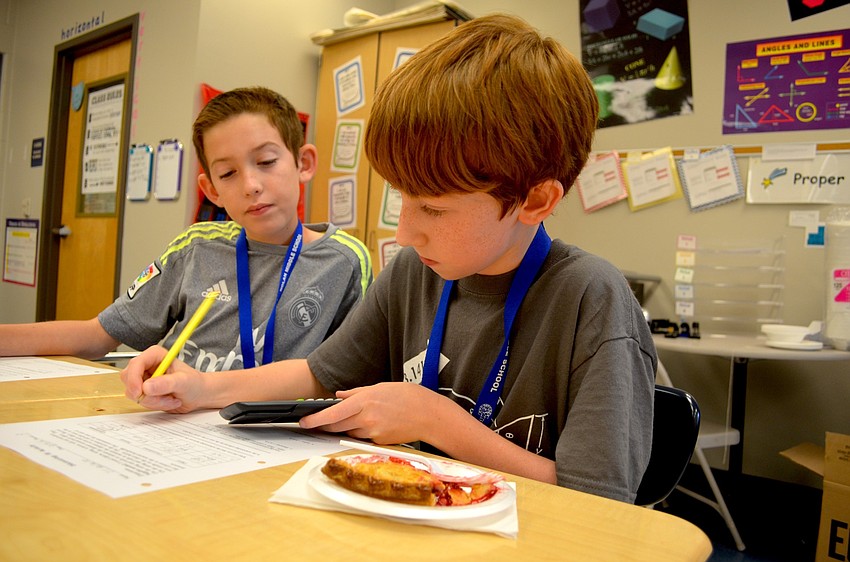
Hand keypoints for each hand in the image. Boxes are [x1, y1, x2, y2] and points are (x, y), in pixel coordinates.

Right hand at [120, 346, 204, 412]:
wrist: (198, 394)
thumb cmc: (194, 383)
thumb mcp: (183, 382)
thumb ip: (166, 383)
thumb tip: (147, 387)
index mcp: (155, 355)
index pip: (135, 364)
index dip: (134, 379)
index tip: (139, 393)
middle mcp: (146, 365)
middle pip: (129, 378)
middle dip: (146, 393)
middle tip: (167, 397)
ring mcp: (143, 378)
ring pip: (133, 392)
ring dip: (152, 401)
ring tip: (171, 399)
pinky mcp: (143, 391)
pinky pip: (139, 400)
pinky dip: (153, 405)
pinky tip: (167, 401)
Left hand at [299, 382, 450, 444]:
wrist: (429, 415)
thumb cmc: (408, 397)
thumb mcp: (380, 387)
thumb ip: (356, 393)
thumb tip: (339, 396)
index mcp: (365, 401)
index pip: (333, 413)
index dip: (315, 419)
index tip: (304, 421)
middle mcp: (366, 418)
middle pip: (336, 426)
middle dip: (325, 425)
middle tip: (316, 422)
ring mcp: (373, 432)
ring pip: (349, 432)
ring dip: (344, 427)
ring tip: (354, 418)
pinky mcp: (379, 442)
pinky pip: (363, 438)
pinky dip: (360, 432)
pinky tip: (371, 424)